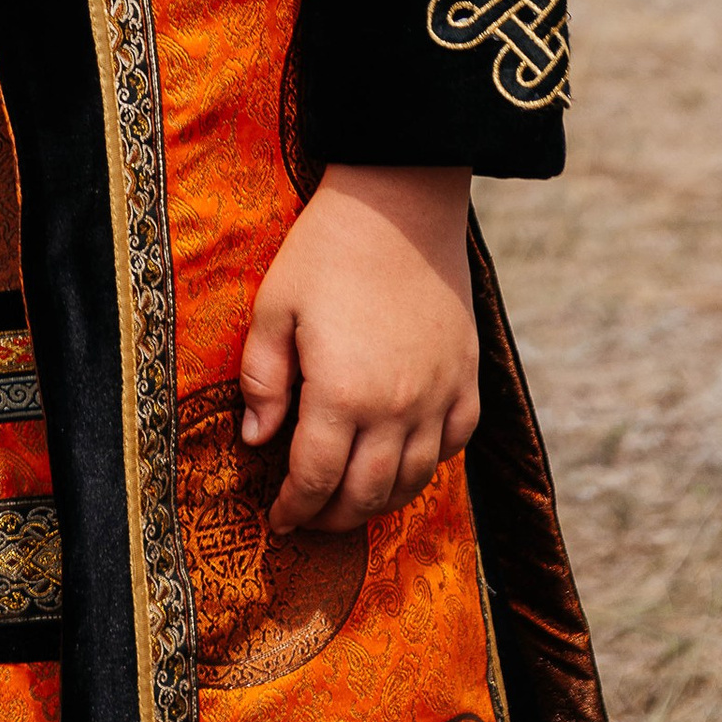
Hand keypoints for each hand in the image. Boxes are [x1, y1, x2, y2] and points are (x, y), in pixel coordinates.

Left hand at [239, 163, 478, 531]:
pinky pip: (454, 443)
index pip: (314, 479)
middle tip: (309, 517)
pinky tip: (403, 460)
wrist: (401, 201)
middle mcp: (397, 408)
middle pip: (365, 494)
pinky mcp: (467, 377)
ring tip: (350, 500)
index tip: (278, 519)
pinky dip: (427, 464)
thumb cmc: (327, 250)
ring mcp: (439, 395)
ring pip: (412, 479)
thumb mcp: (274, 307)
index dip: (293, 508)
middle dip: (332, 516)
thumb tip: (254, 439)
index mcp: (342, 395)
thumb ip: (263, 379)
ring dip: (378, 502)